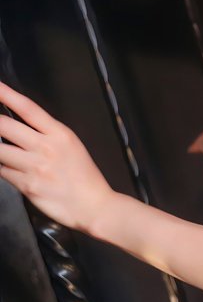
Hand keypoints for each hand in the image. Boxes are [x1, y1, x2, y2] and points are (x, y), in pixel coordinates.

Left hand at [0, 80, 114, 232]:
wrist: (94, 206)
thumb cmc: (85, 178)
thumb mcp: (72, 146)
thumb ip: (47, 135)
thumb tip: (20, 128)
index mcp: (60, 134)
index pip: (28, 108)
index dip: (6, 94)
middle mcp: (46, 147)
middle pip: (5, 126)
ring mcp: (35, 167)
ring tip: (3, 149)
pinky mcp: (27, 185)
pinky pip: (3, 172)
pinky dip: (2, 168)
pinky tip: (8, 168)